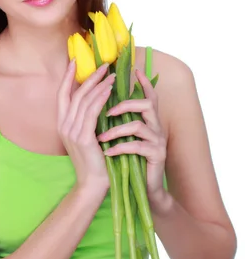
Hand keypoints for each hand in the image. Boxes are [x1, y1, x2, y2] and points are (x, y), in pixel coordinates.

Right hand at [57, 60, 115, 199]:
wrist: (93, 183)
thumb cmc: (94, 160)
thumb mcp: (86, 136)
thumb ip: (86, 119)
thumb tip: (96, 99)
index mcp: (62, 124)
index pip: (62, 94)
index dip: (68, 77)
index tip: (75, 61)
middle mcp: (64, 125)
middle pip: (75, 93)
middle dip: (90, 77)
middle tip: (104, 65)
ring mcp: (71, 131)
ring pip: (84, 100)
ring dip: (99, 85)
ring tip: (112, 74)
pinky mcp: (82, 137)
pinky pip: (92, 112)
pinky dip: (101, 98)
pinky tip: (110, 90)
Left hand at [97, 68, 166, 203]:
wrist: (141, 187)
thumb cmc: (128, 159)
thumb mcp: (123, 137)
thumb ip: (119, 121)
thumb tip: (100, 102)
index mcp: (147, 120)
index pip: (149, 96)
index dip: (145, 83)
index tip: (135, 70)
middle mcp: (156, 127)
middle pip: (147, 104)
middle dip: (125, 104)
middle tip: (107, 112)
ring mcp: (158, 141)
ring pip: (139, 125)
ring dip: (116, 130)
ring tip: (100, 137)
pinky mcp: (156, 155)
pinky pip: (137, 146)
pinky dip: (119, 148)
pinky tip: (107, 152)